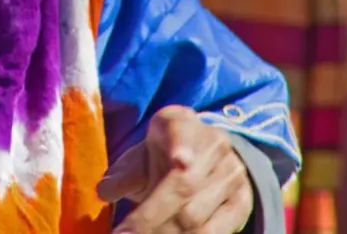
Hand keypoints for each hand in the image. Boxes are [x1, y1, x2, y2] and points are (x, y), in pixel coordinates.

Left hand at [97, 106, 253, 233]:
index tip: (180, 162)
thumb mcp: (140, 155)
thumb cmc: (161, 156)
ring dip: (165, 233)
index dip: (182, 148)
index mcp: (181, 124)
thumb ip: (124, 173)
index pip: (182, 133)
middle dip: (151, 217)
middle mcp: (214, 146)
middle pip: (185, 187)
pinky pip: (215, 231)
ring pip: (198, 215)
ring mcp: (232, 175)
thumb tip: (105, 192)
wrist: (201, 156)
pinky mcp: (241, 203)